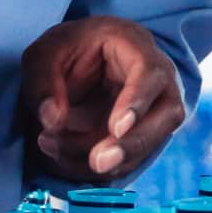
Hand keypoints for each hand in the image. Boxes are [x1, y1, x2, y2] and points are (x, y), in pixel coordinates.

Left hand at [19, 17, 184, 182]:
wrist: (81, 60)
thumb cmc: (69, 49)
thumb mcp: (45, 55)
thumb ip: (44, 83)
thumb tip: (52, 121)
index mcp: (137, 45)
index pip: (151, 72)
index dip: (138, 100)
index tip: (116, 128)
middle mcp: (158, 78)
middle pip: (168, 114)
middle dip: (132, 144)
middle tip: (96, 162)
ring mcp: (157, 108)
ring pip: (151, 143)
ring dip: (109, 160)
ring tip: (56, 150)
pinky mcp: (145, 134)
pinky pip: (131, 159)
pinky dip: (99, 167)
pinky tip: (63, 157)